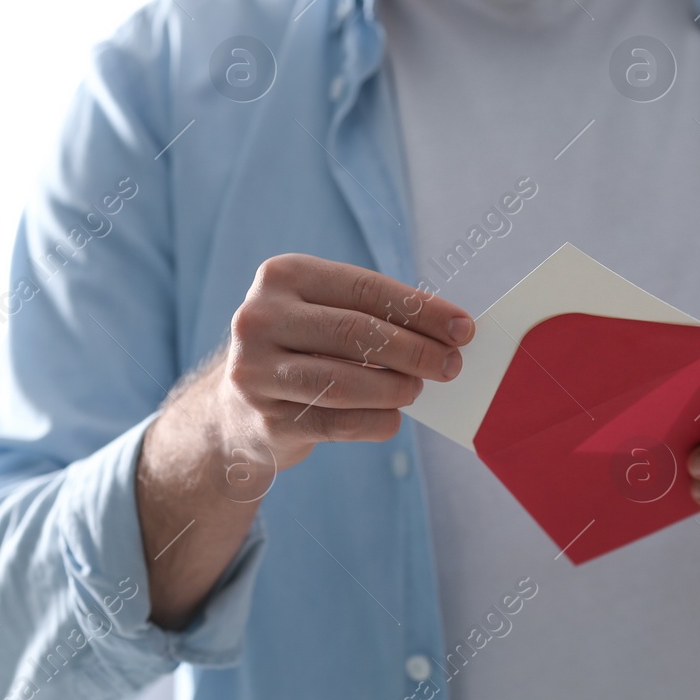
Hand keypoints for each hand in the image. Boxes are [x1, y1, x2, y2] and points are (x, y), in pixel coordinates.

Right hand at [216, 253, 473, 468]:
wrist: (236, 409)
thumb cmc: (301, 350)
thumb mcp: (323, 315)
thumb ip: (376, 315)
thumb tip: (449, 331)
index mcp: (281, 276)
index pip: (365, 289)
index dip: (421, 310)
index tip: (463, 328)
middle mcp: (260, 318)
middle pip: (356, 332)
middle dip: (416, 351)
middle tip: (451, 365)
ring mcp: (255, 371)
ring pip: (345, 381)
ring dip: (396, 388)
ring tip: (418, 389)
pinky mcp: (263, 419)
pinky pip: (336, 422)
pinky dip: (376, 422)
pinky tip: (393, 418)